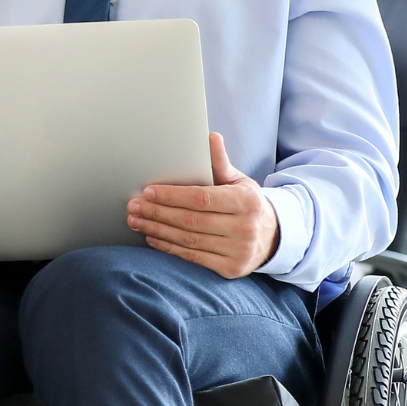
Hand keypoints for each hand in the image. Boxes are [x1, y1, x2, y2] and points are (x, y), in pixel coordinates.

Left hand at [128, 133, 277, 278]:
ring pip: (188, 240)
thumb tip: (210, 137)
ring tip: (136, 221)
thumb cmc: (248, 204)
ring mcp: (239, 251)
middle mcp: (245, 227)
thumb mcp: (240, 182)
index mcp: (246, 201)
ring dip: (157, 230)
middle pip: (191, 220)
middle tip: (133, 207)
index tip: (148, 191)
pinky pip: (193, 257)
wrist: (273, 237)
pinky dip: (169, 248)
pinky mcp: (231, 269)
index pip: (201, 198)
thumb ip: (221, 163)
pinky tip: (152, 238)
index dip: (172, 196)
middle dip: (157, 213)